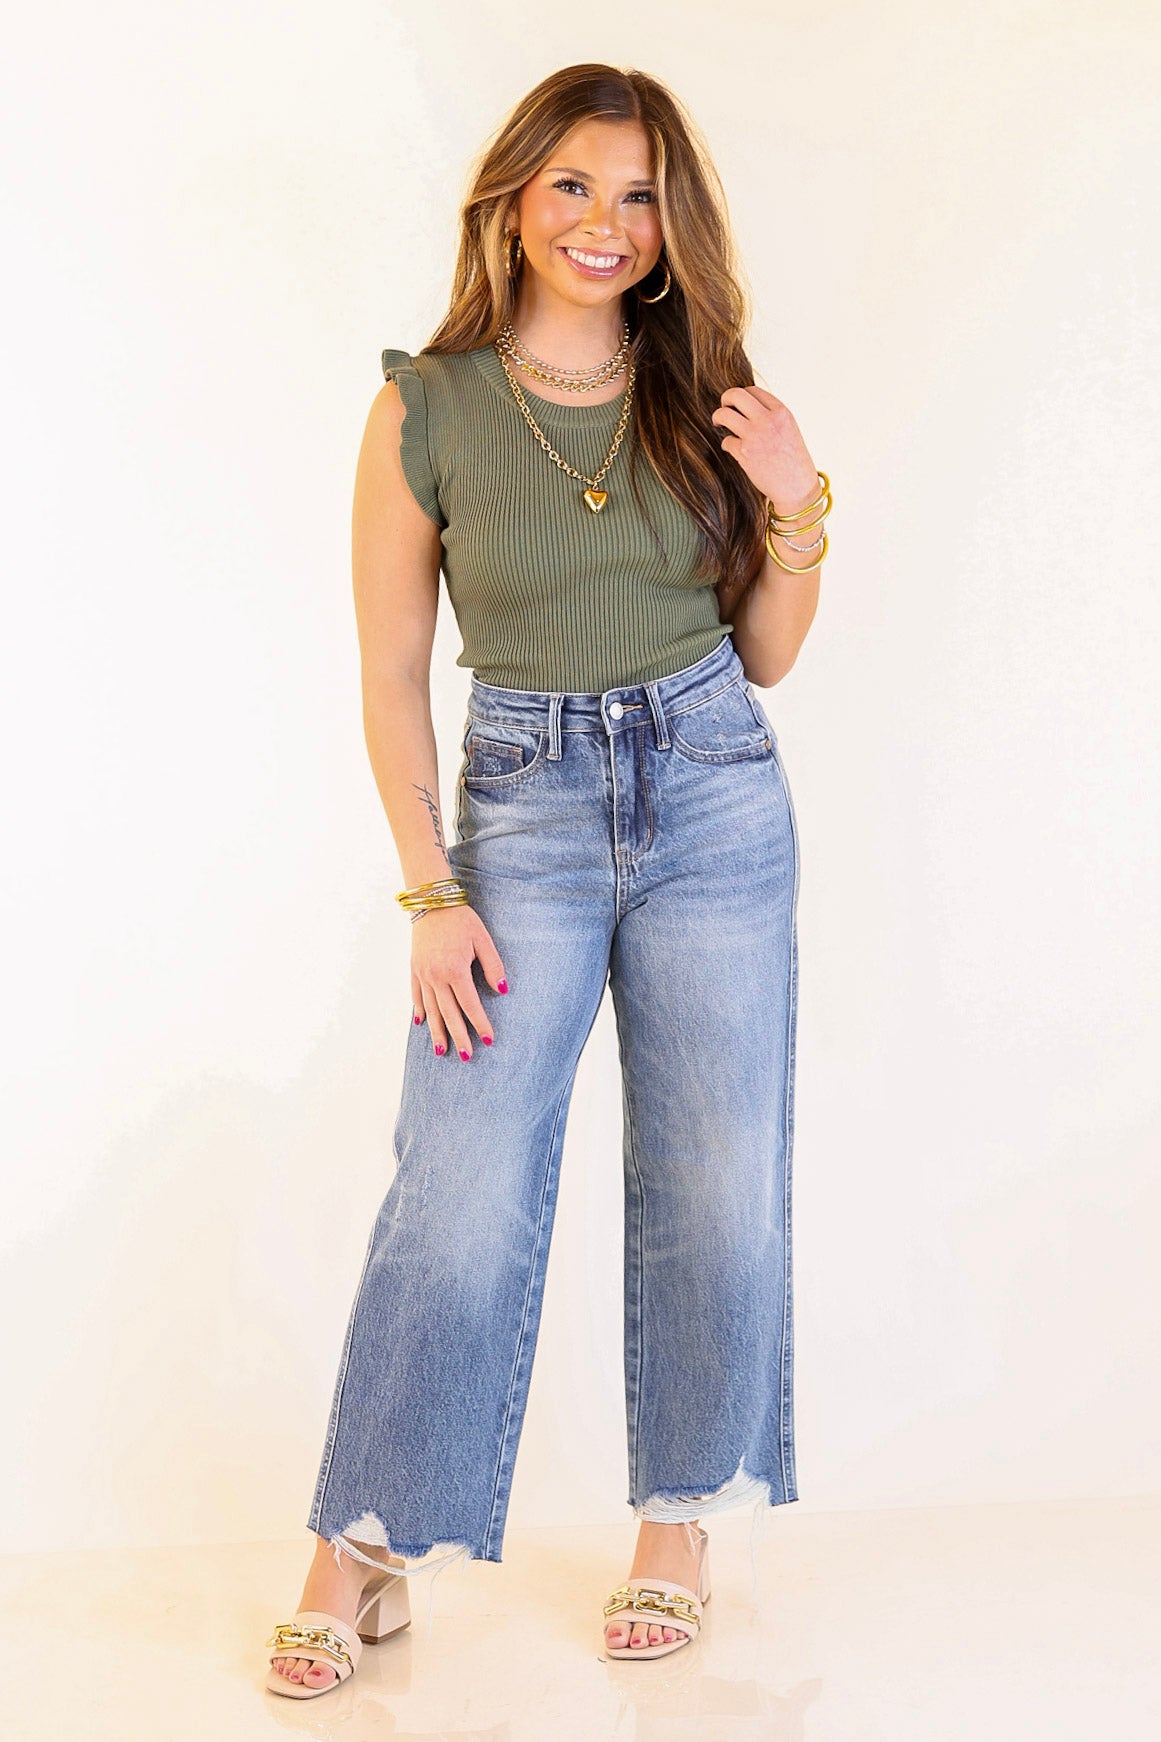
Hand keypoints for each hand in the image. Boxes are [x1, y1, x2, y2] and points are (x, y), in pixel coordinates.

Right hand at [410, 904, 507, 1059]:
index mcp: (455, 970)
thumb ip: (493, 966)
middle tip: (467, 1056)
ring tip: (442, 1051)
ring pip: (431, 1010)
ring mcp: (422, 974)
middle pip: (449, 1014)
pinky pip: (416, 995)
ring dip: (437, 1031)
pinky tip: (422, 1024)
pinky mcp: (414, 969)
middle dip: (459, 1037)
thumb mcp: (483, 939)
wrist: (431, 902)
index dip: (479, 1024)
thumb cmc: (461, 919)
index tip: (488, 1040)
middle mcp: (436, 977)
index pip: (470, 1005)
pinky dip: (420, 1011)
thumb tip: (502, 991)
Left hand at [710, 383, 819, 516]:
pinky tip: (735, 450)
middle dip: (725, 399)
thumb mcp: (789, 429)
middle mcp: (768, 420)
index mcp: (781, 412)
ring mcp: (755, 436)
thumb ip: (771, 415)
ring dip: (718, 418)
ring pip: (724, 415)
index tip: (738, 405)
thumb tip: (746, 406)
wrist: (797, 488)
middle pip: (735, 395)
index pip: (753, 390)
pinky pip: (726, 441)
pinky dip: (728, 445)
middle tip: (723, 408)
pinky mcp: (744, 453)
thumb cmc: (793, 461)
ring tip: (719, 424)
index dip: (742, 396)